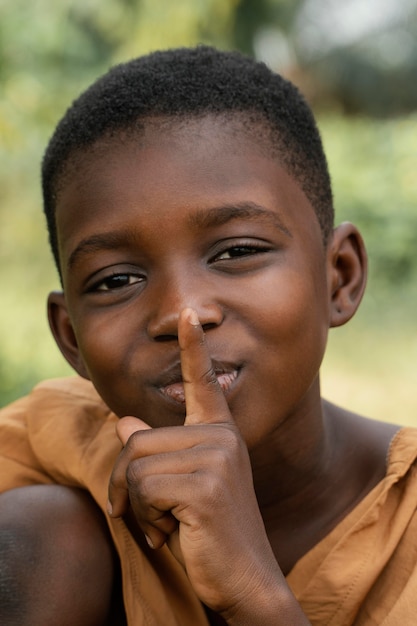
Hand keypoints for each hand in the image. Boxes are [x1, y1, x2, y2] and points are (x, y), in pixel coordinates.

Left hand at [108, 309, 303, 621]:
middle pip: (139, 440)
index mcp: (219, 433)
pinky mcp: (206, 485)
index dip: (194, 347)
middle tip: (150, 516)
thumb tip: (125, 424)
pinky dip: (143, 517)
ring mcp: (216, 457)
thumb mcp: (180, 487)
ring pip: (136, 464)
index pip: (203, 382)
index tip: (187, 316)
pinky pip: (143, 488)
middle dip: (128, 484)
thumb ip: (156, 452)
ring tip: (163, 526)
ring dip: (136, 505)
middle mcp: (221, 437)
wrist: (245, 580)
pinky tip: (168, 535)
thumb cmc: (210, 533)